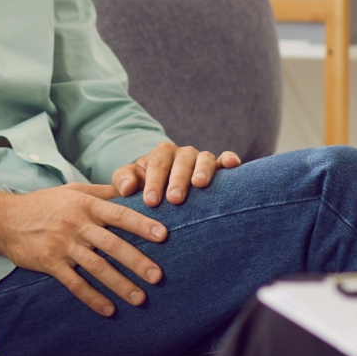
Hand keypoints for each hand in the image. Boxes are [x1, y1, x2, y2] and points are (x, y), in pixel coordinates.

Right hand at [0, 183, 167, 316]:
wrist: (5, 218)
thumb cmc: (44, 203)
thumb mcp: (73, 190)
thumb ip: (103, 192)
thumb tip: (132, 187)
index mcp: (85, 205)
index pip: (119, 214)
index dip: (141, 224)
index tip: (163, 235)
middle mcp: (76, 224)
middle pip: (112, 244)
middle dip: (136, 261)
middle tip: (157, 276)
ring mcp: (63, 245)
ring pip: (96, 267)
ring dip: (119, 284)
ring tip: (140, 298)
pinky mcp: (50, 263)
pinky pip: (75, 283)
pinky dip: (92, 297)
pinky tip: (109, 309)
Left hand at [111, 141, 241, 206]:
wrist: (166, 186)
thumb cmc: (146, 184)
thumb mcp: (132, 180)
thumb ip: (124, 179)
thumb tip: (126, 188)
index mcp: (161, 153)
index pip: (157, 164)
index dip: (154, 182)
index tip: (151, 202)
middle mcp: (183, 154)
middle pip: (181, 162)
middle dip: (177, 180)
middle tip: (174, 199)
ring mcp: (201, 160)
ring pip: (204, 159)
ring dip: (202, 170)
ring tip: (199, 185)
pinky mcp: (218, 167)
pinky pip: (225, 160)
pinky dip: (229, 160)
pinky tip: (232, 165)